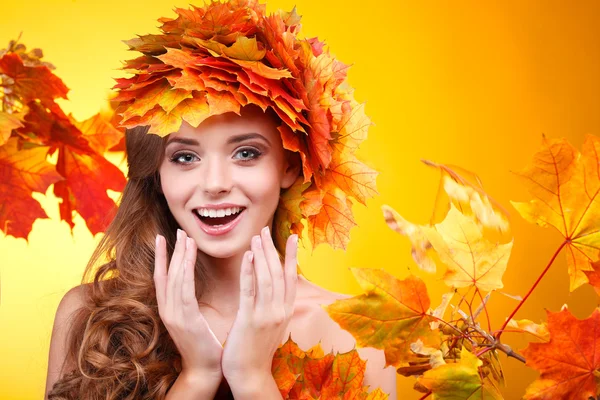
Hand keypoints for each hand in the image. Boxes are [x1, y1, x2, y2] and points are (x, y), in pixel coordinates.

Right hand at [154, 229, 223, 379]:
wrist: (205, 371)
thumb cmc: (206, 346)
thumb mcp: (196, 321)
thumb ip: (193, 305)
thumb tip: (197, 290)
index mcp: (169, 310)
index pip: (162, 278)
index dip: (163, 257)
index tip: (164, 238)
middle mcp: (167, 310)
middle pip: (167, 273)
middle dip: (172, 251)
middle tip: (178, 230)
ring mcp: (174, 314)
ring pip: (174, 277)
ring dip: (179, 255)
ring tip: (184, 237)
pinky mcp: (185, 319)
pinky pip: (185, 288)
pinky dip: (186, 268)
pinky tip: (189, 254)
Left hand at [221, 226, 298, 388]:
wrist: (250, 376)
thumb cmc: (256, 350)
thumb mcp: (272, 325)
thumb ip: (274, 306)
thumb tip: (273, 289)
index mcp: (286, 311)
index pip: (292, 278)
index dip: (292, 256)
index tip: (292, 236)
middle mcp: (280, 311)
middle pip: (279, 274)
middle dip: (272, 250)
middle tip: (265, 230)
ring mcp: (266, 316)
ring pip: (267, 278)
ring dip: (262, 255)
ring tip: (256, 237)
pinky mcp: (250, 320)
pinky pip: (250, 291)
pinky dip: (249, 272)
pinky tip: (247, 256)